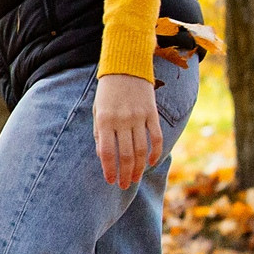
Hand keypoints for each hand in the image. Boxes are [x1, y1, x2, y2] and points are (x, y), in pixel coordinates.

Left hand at [94, 73, 162, 187]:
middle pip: (126, 154)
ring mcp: (139, 117)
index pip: (108, 152)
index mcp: (105, 120)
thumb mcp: (97, 111)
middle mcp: (122, 120)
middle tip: (124, 185)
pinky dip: (155, 152)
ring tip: (135, 178)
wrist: (126, 68)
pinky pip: (156, 137)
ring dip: (138, 167)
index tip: (110, 181)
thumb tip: (104, 157)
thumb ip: (100, 134)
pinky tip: (151, 162)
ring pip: (141, 149)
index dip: (109, 169)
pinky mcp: (152, 113)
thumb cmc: (107, 93)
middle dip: (125, 173)